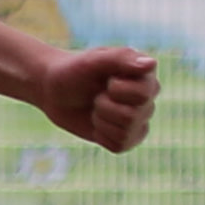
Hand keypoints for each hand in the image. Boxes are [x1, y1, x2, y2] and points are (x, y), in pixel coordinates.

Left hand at [42, 42, 159, 155]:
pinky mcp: (127, 137)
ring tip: (96, 107)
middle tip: (96, 96)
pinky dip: (101, 135)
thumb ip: (121, 58)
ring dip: (101, 120)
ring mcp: (139, 119)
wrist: (53, 90)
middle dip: (104, 106)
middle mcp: (148, 98)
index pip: (143, 94)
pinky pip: (120, 145)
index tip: (106, 80)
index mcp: (146, 76)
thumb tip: (151, 64)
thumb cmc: (75, 70)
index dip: (116, 90)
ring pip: (125, 133)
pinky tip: (97, 122)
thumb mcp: (93, 60)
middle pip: (132, 116)